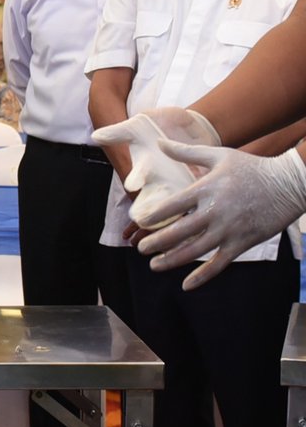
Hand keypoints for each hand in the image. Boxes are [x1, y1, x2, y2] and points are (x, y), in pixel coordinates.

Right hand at [92, 109, 219, 227]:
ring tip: (172, 232)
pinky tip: (197, 230)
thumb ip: (119, 133)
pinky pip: (195, 207)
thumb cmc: (159, 125)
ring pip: (172, 210)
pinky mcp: (197, 190)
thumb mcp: (137, 125)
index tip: (132, 185)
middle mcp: (158, 181)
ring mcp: (177, 187)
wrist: (190, 125)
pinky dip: (195, 218)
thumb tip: (95, 136)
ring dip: (171, 222)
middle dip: (149, 213)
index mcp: (144, 167)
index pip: (137, 178)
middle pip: (151, 202)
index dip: (135, 181)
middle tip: (145, 225)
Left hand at [134, 141, 305, 289]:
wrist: (288, 183)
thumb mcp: (218, 156)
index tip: (138, 222)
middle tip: (141, 248)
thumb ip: (186, 152)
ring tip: (154, 266)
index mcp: (206, 190)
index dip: (152, 216)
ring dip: (171, 261)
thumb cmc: (252, 168)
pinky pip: (219, 264)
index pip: (171, 206)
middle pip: (178, 232)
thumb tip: (159, 141)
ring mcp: (229, 230)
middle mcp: (214, 212)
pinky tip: (186, 285)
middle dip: (156, 242)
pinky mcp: (243, 243)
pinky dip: (202, 276)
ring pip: (195, 251)